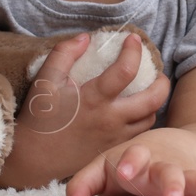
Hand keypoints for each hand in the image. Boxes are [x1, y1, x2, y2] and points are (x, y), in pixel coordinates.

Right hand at [0, 32, 170, 190]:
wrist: (34, 159)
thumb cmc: (39, 117)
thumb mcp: (45, 80)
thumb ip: (64, 54)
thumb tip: (86, 37)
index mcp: (94, 98)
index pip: (126, 70)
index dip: (134, 50)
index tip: (133, 39)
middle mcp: (110, 119)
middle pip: (153, 99)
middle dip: (162, 82)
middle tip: (157, 73)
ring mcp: (115, 137)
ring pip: (150, 119)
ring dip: (154, 103)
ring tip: (148, 91)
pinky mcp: (114, 150)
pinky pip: (140, 135)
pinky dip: (143, 120)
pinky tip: (136, 112)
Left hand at [64, 128, 195, 195]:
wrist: (168, 143)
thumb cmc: (131, 160)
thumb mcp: (103, 168)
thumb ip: (84, 184)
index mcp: (139, 157)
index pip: (132, 156)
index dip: (129, 162)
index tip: (123, 172)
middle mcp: (166, 164)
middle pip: (170, 172)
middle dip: (173, 184)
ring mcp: (189, 173)